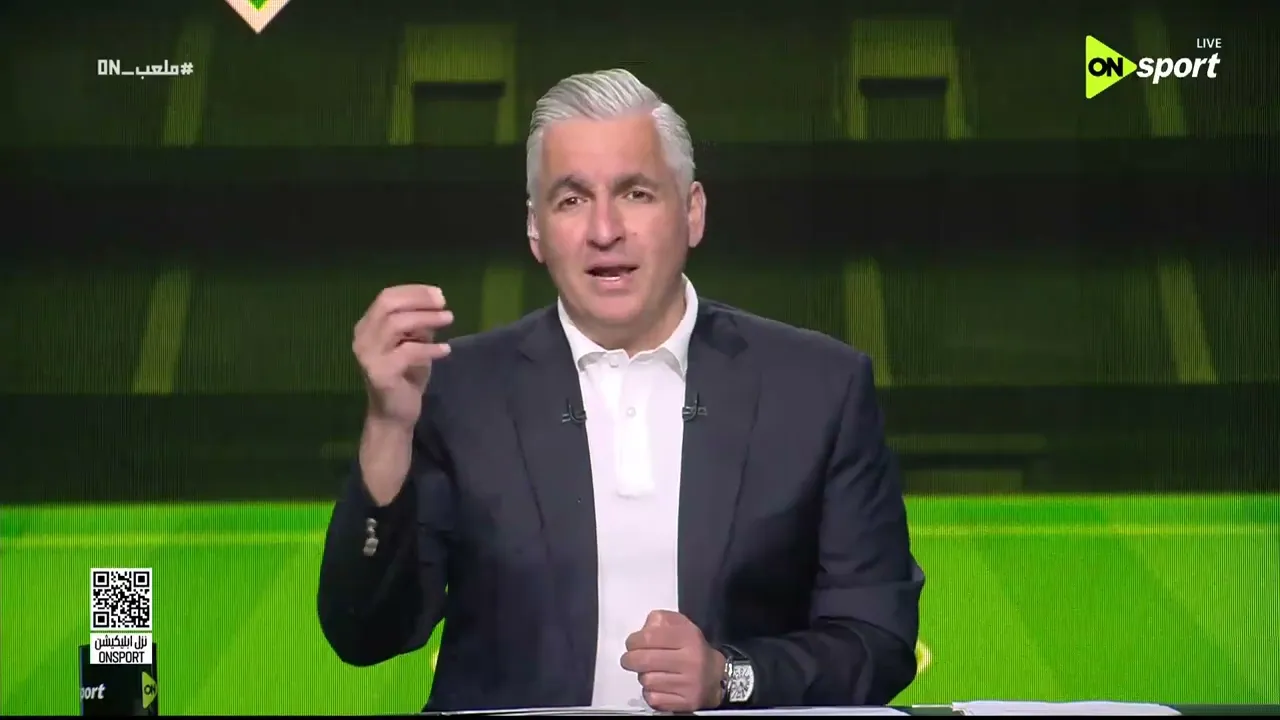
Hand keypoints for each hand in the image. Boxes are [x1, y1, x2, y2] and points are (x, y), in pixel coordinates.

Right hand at [353, 284, 453, 427]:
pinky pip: (407, 352)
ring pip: (395, 324)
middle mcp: (362, 338)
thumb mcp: (414, 343)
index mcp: (367, 326)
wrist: (394, 415)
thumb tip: (435, 303)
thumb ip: (419, 324)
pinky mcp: (380, 373)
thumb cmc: (405, 376)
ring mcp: (368, 355)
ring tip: (449, 319)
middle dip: (419, 300)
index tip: (439, 294)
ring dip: (426, 319)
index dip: (413, 291)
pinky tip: (446, 349)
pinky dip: (429, 348)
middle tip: (444, 304)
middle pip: (388, 305)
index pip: (386, 297)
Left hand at [620, 610, 724, 712]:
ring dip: (642, 676)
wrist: (716, 677)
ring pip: (647, 680)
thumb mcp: (683, 626)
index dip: (634, 641)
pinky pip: (653, 698)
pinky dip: (649, 692)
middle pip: (644, 660)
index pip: (650, 637)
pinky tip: (657, 686)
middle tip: (629, 659)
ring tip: (650, 672)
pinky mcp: (685, 702)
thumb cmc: (694, 650)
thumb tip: (643, 629)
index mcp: (689, 638)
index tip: (631, 643)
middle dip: (630, 659)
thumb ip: (662, 620)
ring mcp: (689, 684)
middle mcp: (691, 661)